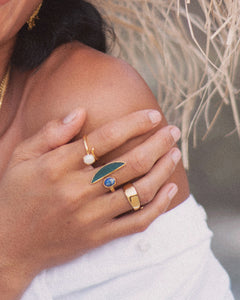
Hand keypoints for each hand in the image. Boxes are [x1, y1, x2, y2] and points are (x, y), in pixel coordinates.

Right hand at [0, 108, 180, 298]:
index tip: (152, 115)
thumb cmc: (15, 196)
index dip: (134, 123)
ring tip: (174, 154)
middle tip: (172, 131)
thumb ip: (50, 133)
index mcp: (57, 167)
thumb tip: (80, 111)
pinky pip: (136, 222)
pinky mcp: (99, 237)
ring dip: (163, 170)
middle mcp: (78, 191)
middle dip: (158, 143)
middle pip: (131, 163)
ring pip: (140, 191)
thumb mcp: (21, 158)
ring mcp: (91, 217)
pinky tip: (170, 189)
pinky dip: (159, 206)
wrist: (9, 245)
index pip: (105, 138)